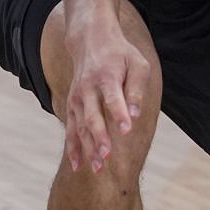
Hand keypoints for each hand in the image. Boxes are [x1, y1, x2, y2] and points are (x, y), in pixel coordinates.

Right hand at [61, 16, 148, 173]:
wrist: (91, 42)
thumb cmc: (121, 55)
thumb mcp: (138, 64)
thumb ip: (137, 88)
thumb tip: (135, 116)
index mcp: (107, 76)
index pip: (113, 97)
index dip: (119, 114)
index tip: (126, 130)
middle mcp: (87, 89)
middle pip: (92, 116)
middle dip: (99, 137)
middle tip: (107, 156)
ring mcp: (76, 98)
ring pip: (80, 127)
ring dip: (87, 148)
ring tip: (98, 168)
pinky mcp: (72, 106)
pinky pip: (71, 129)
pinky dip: (74, 148)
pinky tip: (79, 166)